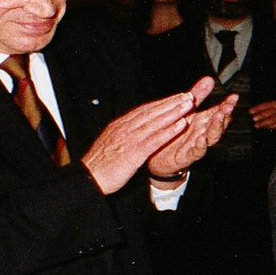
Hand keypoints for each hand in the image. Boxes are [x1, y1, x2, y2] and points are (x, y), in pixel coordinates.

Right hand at [80, 78, 211, 193]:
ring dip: (174, 112)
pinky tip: (181, 125)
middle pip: (151, 112)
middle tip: (187, 95)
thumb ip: (122, 135)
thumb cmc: (99, 166)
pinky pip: (155, 139)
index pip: (143, 110)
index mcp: (119, 126)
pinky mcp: (133, 153)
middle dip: (171, 102)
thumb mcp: (110, 144)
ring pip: (155, 122)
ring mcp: (129, 140)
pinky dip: (169, 131)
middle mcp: (124, 128)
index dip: (161, 103)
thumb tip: (132, 129)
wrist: (87, 179)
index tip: (175, 97)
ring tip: (188, 104)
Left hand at [147, 93, 237, 180]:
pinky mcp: (186, 157)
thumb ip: (198, 95)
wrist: (158, 157)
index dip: (227, 105)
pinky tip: (201, 140)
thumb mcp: (185, 110)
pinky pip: (196, 152)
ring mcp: (196, 145)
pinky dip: (200, 147)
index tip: (233, 97)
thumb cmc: (173, 132)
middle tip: (227, 107)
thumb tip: (209, 79)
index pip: (218, 111)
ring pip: (211, 138)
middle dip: (224, 115)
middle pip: (218, 124)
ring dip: (215, 128)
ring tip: (218, 118)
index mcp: (202, 121)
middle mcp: (202, 133)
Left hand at [247, 100, 275, 129]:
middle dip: (260, 116)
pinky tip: (264, 126)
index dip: (257, 108)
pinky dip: (269, 126)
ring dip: (263, 123)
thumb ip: (265, 108)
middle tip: (253, 119)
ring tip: (256, 125)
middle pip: (269, 113)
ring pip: (272, 120)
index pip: (265, 105)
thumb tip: (253, 112)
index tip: (250, 111)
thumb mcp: (274, 104)